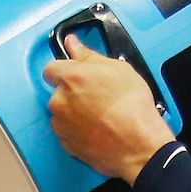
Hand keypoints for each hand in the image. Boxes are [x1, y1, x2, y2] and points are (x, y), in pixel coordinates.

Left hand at [45, 35, 175, 182]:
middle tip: (97, 97)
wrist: (139, 146)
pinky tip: (97, 130)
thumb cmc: (132, 109)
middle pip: (58, 93)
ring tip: (100, 116)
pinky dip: (78, 131)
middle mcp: (60, 101)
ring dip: (75, 113)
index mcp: (70, 78)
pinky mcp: (67, 145)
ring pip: (62, 114)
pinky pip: (67, 133)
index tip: (76, 75)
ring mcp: (62, 126)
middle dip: (73, 94)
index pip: (52, 68)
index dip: (65, 71)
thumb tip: (73, 45)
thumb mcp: (117, 69)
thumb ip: (88, 56)